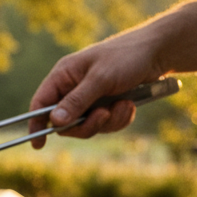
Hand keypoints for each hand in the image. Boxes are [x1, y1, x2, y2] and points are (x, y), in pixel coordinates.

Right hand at [28, 27, 167, 148]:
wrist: (159, 52)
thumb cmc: (126, 57)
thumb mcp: (100, 79)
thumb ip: (76, 101)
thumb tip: (54, 121)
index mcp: (64, 76)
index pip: (41, 103)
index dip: (37, 124)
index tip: (38, 145)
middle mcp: (73, 88)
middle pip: (65, 122)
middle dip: (86, 124)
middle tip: (103, 115)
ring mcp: (91, 98)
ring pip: (87, 126)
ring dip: (108, 121)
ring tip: (124, 105)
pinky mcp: (107, 105)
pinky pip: (106, 124)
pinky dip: (119, 119)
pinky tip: (130, 105)